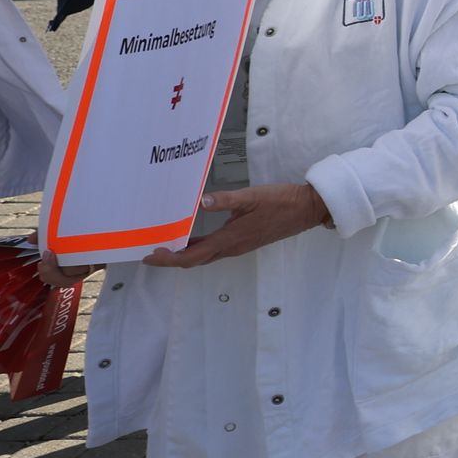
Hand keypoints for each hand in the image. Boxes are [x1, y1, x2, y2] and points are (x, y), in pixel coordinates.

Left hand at [152, 183, 333, 267]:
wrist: (307, 210)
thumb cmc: (282, 202)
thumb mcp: (252, 196)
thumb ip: (225, 199)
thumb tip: (200, 201)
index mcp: (230, 239)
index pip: (192, 256)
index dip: (169, 260)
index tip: (151, 256)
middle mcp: (232, 248)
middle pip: (195, 261)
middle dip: (172, 260)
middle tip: (151, 253)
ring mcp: (239, 247)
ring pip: (205, 256)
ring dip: (184, 255)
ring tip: (166, 246)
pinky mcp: (244, 242)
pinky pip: (215, 250)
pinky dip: (199, 248)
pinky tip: (192, 238)